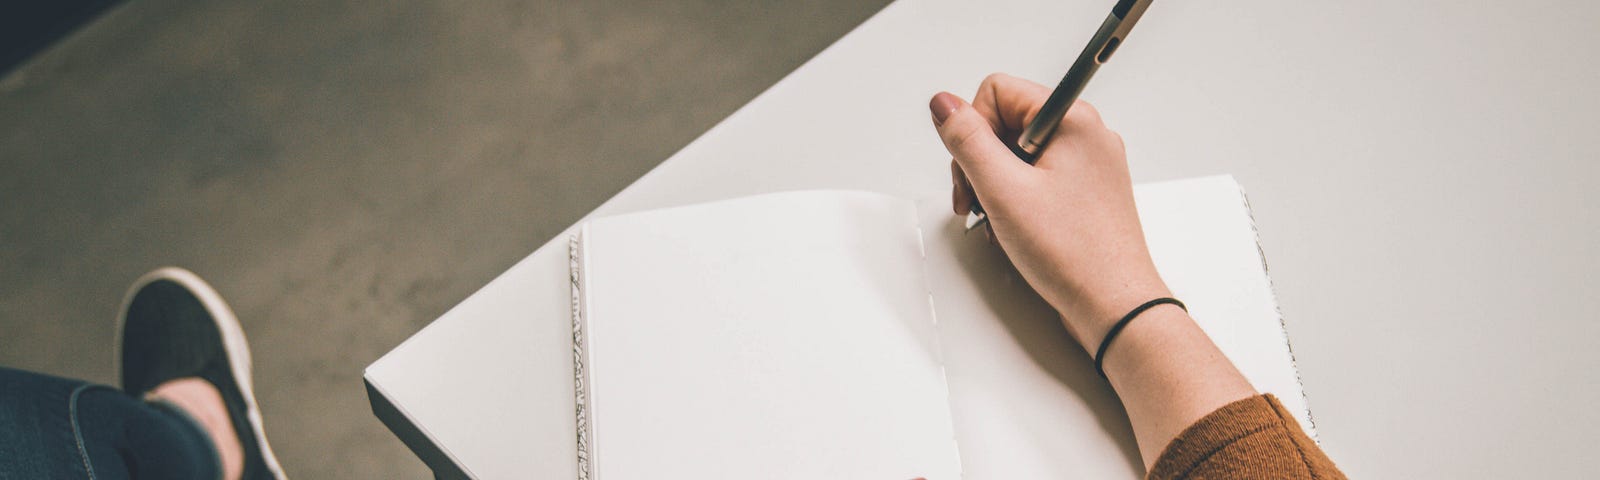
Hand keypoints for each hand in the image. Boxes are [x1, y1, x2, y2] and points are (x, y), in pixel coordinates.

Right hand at [929, 73, 1170, 350]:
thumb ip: (967, 140)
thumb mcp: (1003, 190)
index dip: (973, 129)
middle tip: (978, 200)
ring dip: (995, 183)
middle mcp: (1085, 135)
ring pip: (1018, 153)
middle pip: (1006, 121)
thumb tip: (944, 104)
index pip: (998, 91)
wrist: (1114, 306)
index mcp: (1072, 120)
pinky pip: (1036, 178)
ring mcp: (1087, 165)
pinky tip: (1014, 227)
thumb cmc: (1074, 253)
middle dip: (980, 160)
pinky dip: (1016, 199)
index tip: (974, 168)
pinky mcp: (1084, 192)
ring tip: (997, 219)